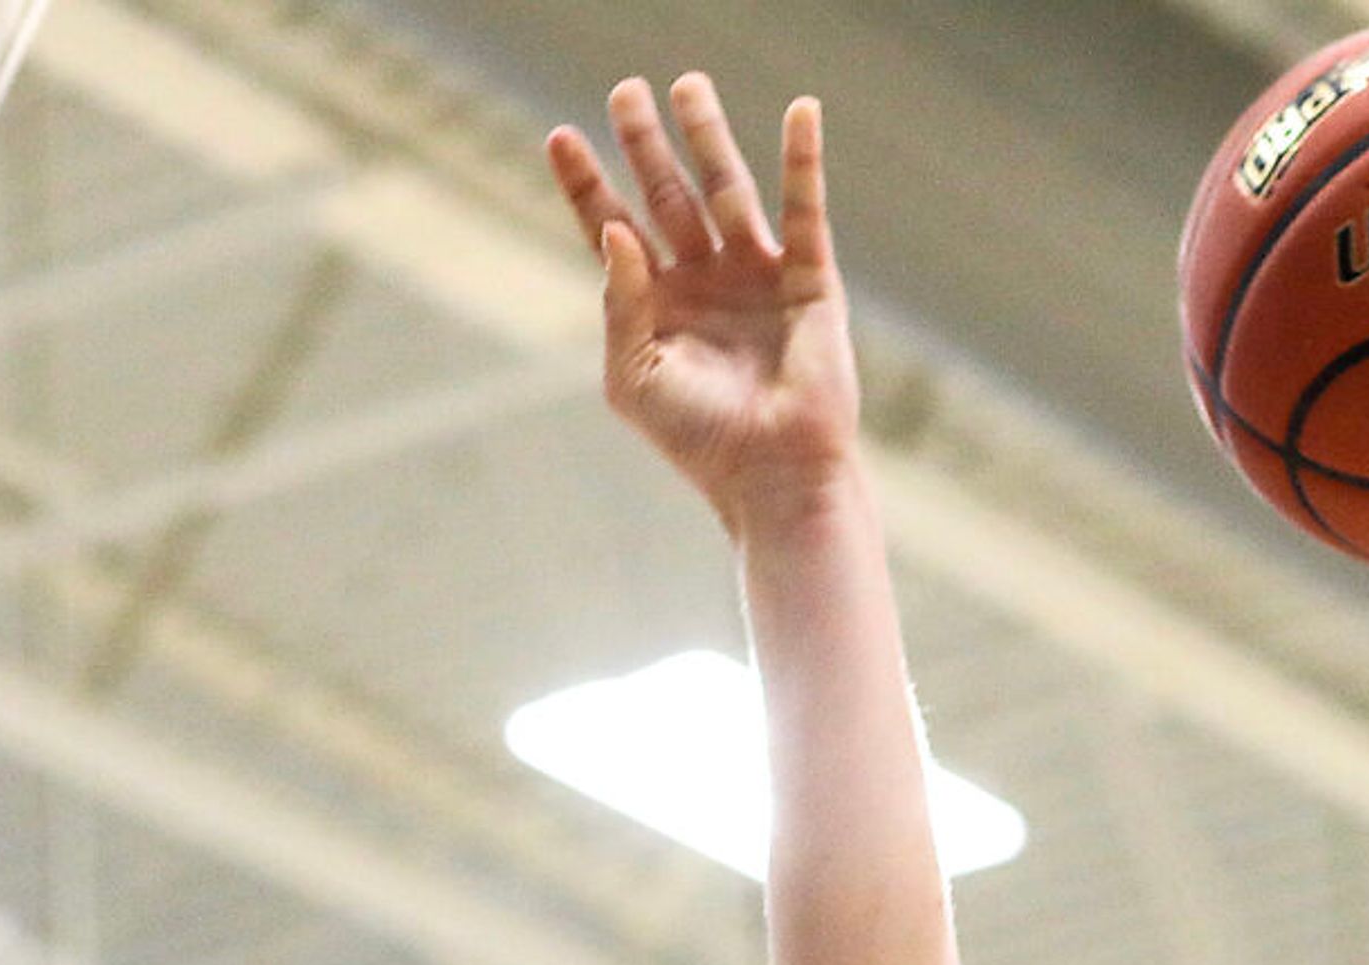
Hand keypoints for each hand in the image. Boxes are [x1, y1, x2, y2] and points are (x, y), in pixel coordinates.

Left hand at [549, 76, 854, 524]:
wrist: (772, 475)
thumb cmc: (697, 439)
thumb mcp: (635, 375)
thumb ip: (619, 302)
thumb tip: (614, 229)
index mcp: (656, 305)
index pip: (613, 228)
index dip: (586, 183)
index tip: (559, 136)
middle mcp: (703, 281)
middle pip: (667, 194)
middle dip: (645, 143)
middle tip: (625, 90)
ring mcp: (755, 276)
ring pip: (726, 189)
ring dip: (707, 136)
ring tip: (686, 84)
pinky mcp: (808, 281)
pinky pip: (805, 210)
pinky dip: (804, 161)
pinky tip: (800, 112)